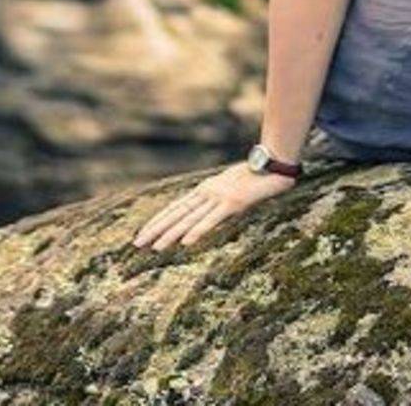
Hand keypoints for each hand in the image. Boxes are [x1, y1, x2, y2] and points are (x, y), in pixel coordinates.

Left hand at [131, 162, 294, 250]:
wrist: (273, 163)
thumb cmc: (255, 176)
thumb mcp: (231, 187)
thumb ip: (218, 197)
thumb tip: (209, 208)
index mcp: (204, 190)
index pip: (176, 208)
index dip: (159, 220)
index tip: (144, 233)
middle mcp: (206, 192)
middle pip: (176, 214)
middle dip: (156, 229)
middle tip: (137, 243)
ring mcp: (218, 197)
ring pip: (189, 219)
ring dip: (171, 234)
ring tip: (155, 247)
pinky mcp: (232, 203)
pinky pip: (211, 219)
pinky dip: (197, 230)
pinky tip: (185, 242)